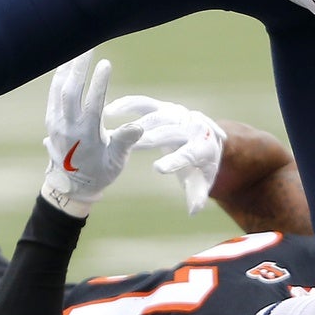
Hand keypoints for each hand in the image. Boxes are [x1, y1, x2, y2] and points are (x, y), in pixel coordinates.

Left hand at [41, 53, 143, 216]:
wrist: (73, 186)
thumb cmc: (101, 172)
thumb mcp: (117, 162)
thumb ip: (125, 142)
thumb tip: (139, 127)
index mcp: (87, 136)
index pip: (93, 105)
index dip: (99, 83)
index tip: (106, 63)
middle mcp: (68, 127)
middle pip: (71, 91)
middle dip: (79, 67)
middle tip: (89, 46)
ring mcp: (57, 123)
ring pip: (59, 90)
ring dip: (68, 68)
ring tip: (77, 48)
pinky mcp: (51, 120)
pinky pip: (53, 94)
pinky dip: (59, 77)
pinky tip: (65, 64)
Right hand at [105, 95, 226, 214]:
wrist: (206, 135)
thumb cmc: (200, 164)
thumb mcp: (202, 180)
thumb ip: (197, 194)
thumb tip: (194, 211)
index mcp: (202, 147)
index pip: (189, 154)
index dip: (174, 161)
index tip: (158, 169)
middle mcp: (191, 127)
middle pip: (170, 133)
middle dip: (151, 139)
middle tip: (131, 147)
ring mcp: (176, 114)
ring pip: (157, 116)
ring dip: (136, 124)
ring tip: (115, 132)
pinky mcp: (162, 106)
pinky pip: (144, 103)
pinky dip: (127, 104)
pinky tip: (109, 110)